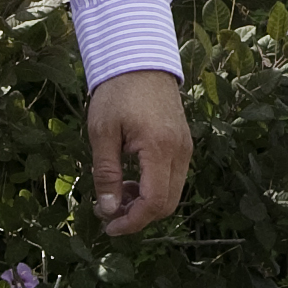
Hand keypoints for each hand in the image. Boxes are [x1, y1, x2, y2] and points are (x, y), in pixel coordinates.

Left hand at [86, 70, 190, 236]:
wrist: (141, 61)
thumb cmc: (118, 93)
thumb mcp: (102, 132)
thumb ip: (106, 173)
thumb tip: (109, 209)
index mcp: (160, 149)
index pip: (154, 202)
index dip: (133, 222)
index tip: (109, 227)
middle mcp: (180, 152)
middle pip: (167, 204)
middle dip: (139, 216)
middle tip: (109, 212)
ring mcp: (185, 149)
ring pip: (172, 194)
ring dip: (146, 203)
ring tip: (117, 193)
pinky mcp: (184, 145)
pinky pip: (173, 179)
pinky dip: (154, 188)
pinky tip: (132, 179)